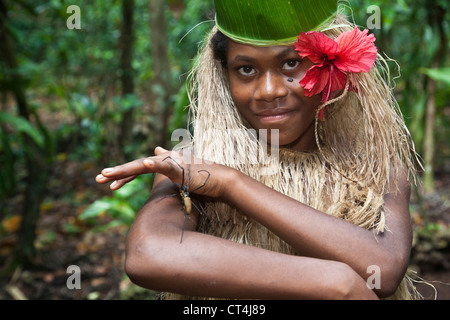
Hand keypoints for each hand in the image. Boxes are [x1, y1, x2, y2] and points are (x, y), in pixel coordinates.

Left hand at [96, 147, 229, 197]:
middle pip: (136, 166)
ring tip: (108, 175)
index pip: (138, 168)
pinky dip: (154, 164)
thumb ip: (168, 162)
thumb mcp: (180, 171)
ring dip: (125, 170)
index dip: (124, 175)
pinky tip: (144, 164)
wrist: (221, 180)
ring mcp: (172, 164)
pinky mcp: (181, 169)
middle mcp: (164, 161)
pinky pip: (165, 167)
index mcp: (162, 164)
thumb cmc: (202, 177)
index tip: (110, 186)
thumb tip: (156, 149)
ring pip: (143, 166)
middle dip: (116, 172)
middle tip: (98, 179)